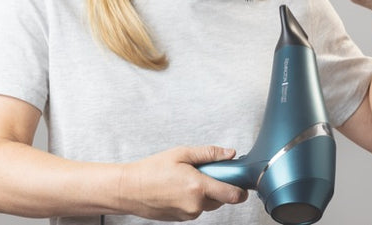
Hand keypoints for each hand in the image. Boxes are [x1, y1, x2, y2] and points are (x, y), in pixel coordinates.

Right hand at [119, 146, 248, 220]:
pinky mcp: (181, 219)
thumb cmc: (151, 170)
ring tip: (186, 179)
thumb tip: (229, 153)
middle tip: (203, 173)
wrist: (129, 189)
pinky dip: (193, 199)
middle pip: (221, 199)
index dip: (241, 190)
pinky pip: (195, 208)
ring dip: (204, 193)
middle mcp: (196, 204)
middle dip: (217, 186)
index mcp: (198, 187)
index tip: (242, 183)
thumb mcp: (181, 153)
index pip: (233, 195)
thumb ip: (209, 153)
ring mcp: (188, 214)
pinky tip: (178, 189)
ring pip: (208, 204)